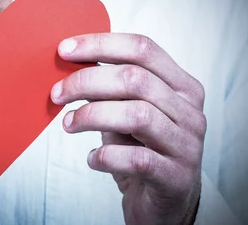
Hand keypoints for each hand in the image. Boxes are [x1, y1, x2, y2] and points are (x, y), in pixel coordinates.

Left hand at [51, 33, 204, 224]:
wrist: (165, 202)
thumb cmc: (141, 149)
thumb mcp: (127, 111)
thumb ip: (110, 88)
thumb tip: (69, 63)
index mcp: (181, 86)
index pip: (143, 49)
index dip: (100, 44)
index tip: (64, 50)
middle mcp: (189, 111)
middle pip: (135, 79)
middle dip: (87, 81)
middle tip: (57, 94)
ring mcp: (186, 145)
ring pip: (136, 115)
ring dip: (92, 115)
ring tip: (69, 124)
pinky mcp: (175, 177)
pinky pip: (137, 159)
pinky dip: (106, 156)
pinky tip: (92, 158)